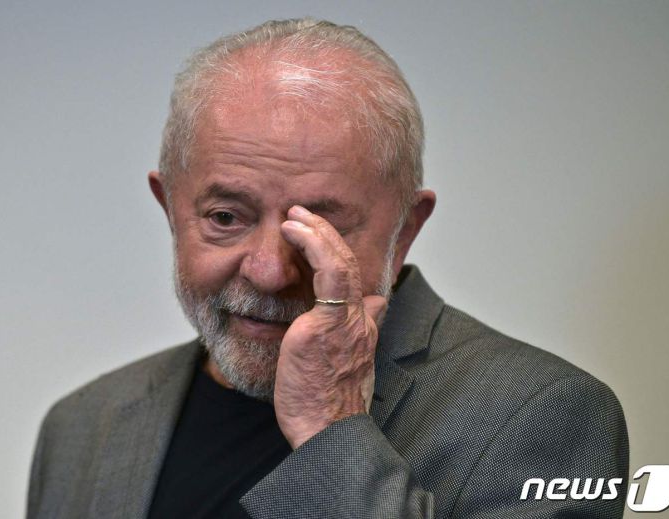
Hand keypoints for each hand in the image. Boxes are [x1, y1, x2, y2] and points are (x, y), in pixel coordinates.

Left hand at [275, 205, 386, 448]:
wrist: (328, 431)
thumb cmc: (327, 405)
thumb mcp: (344, 367)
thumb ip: (355, 337)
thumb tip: (374, 310)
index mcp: (363, 328)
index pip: (357, 281)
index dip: (338, 254)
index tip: (318, 240)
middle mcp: (362, 319)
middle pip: (350, 262)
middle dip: (326, 234)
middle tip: (304, 216)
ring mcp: (349, 318)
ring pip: (341, 259)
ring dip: (318, 230)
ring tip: (296, 214)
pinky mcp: (330, 321)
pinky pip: (329, 269)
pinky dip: (313, 243)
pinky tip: (293, 229)